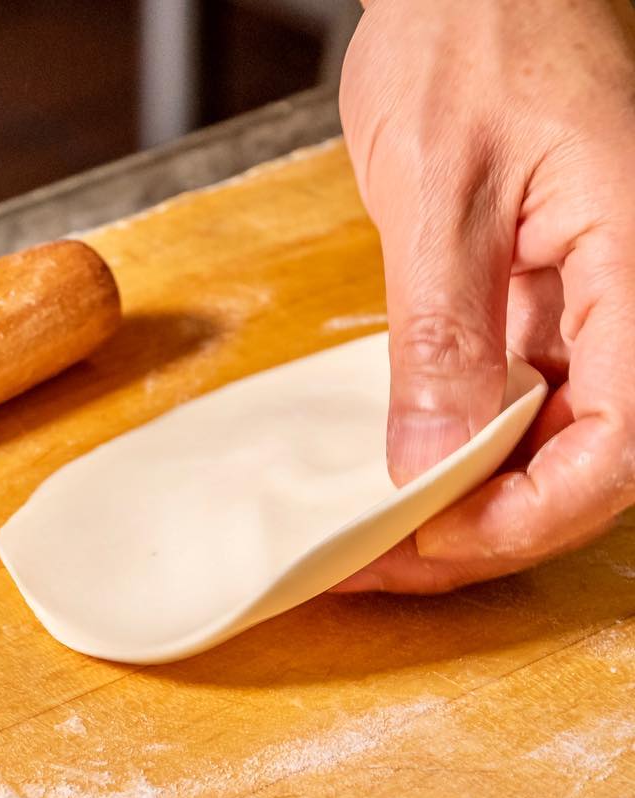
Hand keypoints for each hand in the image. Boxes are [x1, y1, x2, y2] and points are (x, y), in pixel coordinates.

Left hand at [336, 0, 634, 592]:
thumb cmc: (472, 42)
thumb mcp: (440, 191)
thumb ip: (444, 332)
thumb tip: (431, 462)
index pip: (617, 443)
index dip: (524, 515)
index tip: (426, 539)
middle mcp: (630, 306)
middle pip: (583, 468)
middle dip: (480, 531)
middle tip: (376, 562)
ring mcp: (587, 316)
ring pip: (546, 450)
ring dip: (462, 505)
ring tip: (370, 537)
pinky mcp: (541, 315)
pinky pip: (512, 410)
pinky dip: (452, 455)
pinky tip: (392, 476)